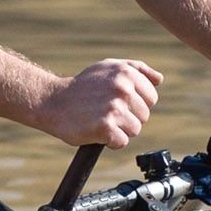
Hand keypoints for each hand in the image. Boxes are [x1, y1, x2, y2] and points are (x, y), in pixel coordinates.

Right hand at [32, 58, 162, 147]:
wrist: (52, 101)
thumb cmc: (81, 86)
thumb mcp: (107, 68)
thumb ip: (136, 70)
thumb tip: (159, 79)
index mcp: (126, 73)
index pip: (151, 98)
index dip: (136, 104)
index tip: (117, 102)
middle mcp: (122, 88)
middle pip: (144, 115)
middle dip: (128, 117)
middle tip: (105, 112)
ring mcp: (114, 108)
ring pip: (135, 130)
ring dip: (119, 130)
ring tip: (100, 120)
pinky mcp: (105, 127)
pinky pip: (121, 142)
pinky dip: (110, 141)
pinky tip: (97, 130)